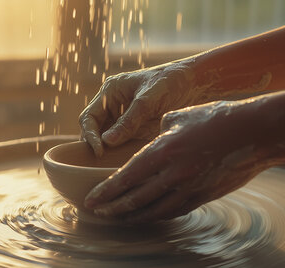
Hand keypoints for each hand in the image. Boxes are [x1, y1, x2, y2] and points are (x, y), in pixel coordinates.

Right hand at [79, 60, 204, 155]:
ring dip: (107, 154)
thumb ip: (129, 121)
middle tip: (102, 163)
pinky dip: (120, 156)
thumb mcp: (148, 100)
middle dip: (95, 147)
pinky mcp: (136, 131)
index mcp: (110, 93)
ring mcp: (124, 120)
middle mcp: (113, 107)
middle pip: (94, 132)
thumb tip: (107, 142)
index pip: (88, 118)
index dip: (90, 135)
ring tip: (109, 168)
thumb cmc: (170, 82)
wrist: (195, 84)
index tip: (99, 151)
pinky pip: (122, 146)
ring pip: (107, 142)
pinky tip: (124, 166)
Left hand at [83, 99, 276, 221]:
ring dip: (133, 216)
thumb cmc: (218, 117)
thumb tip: (153, 136)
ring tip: (118, 219)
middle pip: (135, 199)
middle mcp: (173, 175)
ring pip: (154, 210)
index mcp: (163, 151)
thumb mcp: (181, 115)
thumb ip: (161, 128)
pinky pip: (175, 210)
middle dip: (113, 208)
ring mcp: (190, 188)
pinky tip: (149, 215)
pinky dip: (158, 214)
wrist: (257, 132)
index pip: (126, 178)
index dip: (106, 192)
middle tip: (98, 213)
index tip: (91, 200)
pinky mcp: (205, 196)